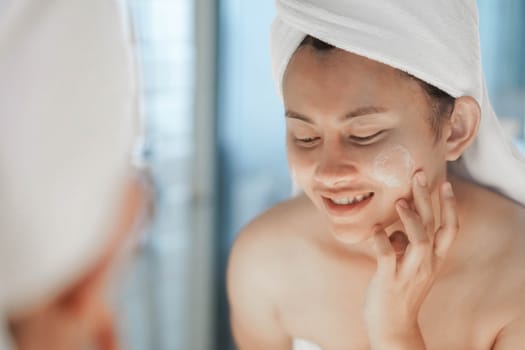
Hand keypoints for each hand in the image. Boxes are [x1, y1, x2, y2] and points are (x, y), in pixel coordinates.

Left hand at [364, 172, 458, 348]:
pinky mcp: (390, 280)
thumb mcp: (409, 266)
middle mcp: (427, 264)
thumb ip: (406, 246)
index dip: (449, 207)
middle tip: (418, 176)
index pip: (450, 229)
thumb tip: (395, 229)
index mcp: (433, 259)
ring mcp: (409, 272)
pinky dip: (381, 239)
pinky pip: (387, 255)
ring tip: (400, 201)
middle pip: (434, 226)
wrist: (392, 326)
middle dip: (428, 199)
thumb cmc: (398, 292)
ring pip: (419, 240)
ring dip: (411, 218)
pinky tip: (373, 229)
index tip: (445, 184)